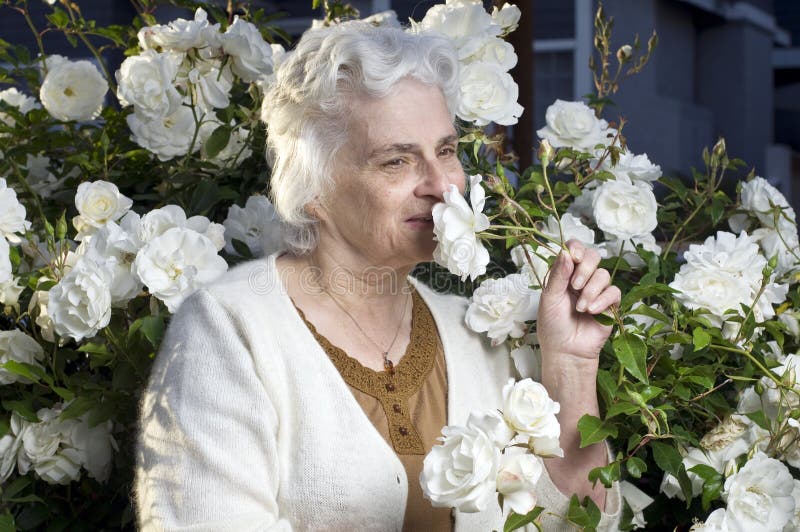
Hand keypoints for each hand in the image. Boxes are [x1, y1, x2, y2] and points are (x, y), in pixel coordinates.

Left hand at [536, 240, 620, 361]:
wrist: (565, 350)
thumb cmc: (553, 325)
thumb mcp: (549, 298)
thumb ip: (558, 275)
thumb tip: (565, 252)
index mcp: (565, 273)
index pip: (574, 249)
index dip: (577, 248)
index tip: (574, 257)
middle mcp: (581, 279)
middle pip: (593, 256)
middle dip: (585, 269)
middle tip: (574, 286)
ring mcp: (597, 290)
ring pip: (603, 275)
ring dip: (591, 290)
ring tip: (580, 308)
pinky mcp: (610, 304)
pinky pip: (614, 292)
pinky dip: (603, 300)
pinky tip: (591, 311)